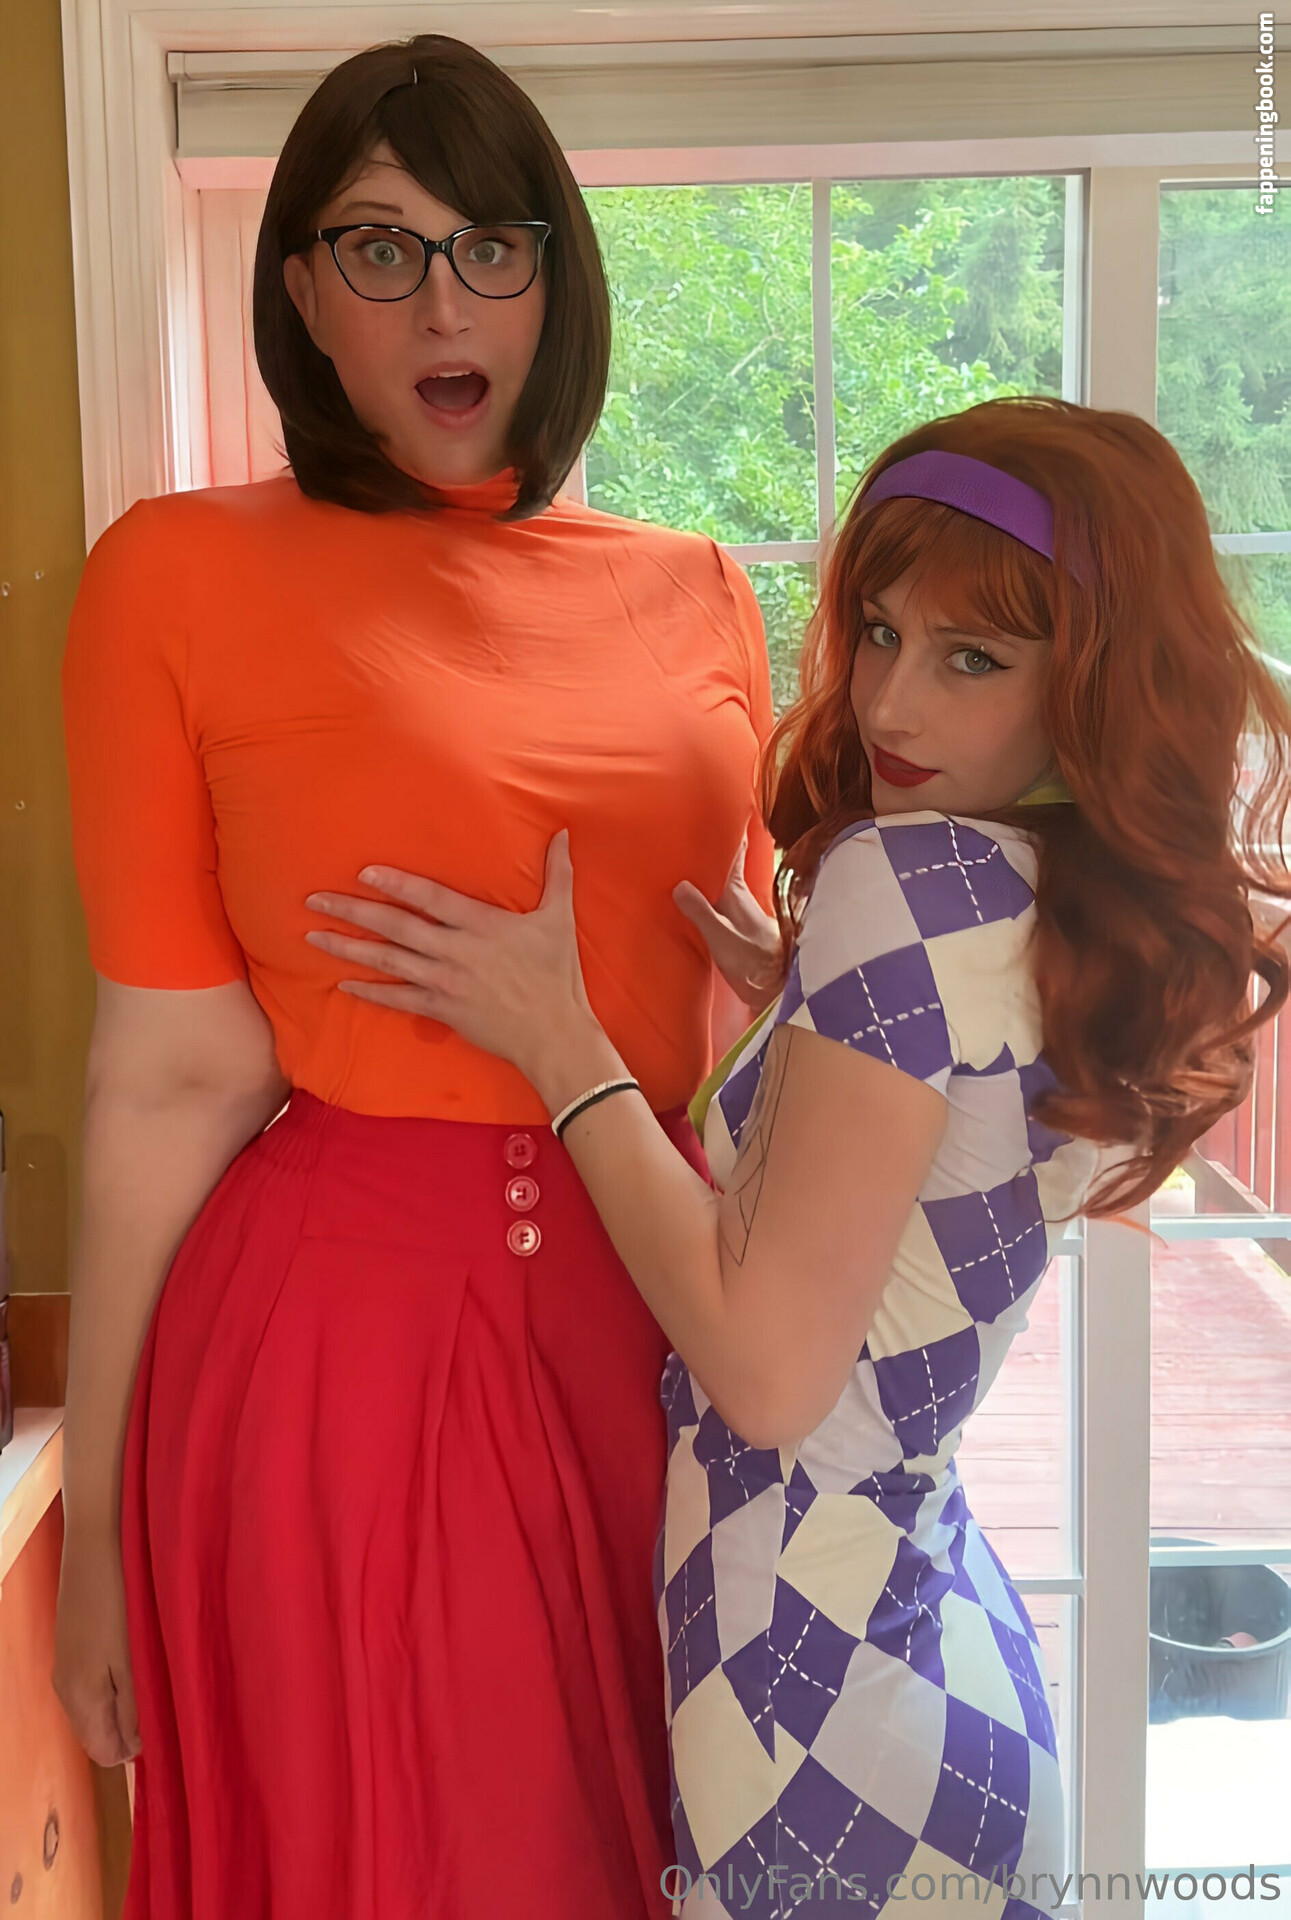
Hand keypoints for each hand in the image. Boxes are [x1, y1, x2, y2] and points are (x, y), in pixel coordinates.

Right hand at [53, 1529, 140, 1767]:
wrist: (90, 1555)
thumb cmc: (115, 1603)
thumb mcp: (128, 1657)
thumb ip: (128, 1704)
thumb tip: (131, 1748)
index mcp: (81, 1696)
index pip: (101, 1750)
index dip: (128, 1752)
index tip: (156, 1737)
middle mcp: (65, 1691)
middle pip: (92, 1736)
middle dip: (121, 1737)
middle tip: (155, 1718)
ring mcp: (63, 1673)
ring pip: (88, 1716)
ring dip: (115, 1718)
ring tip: (146, 1700)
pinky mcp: (67, 1656)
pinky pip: (85, 1696)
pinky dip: (106, 1699)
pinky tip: (126, 1681)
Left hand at [303, 831, 603, 1092]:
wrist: (553, 1034)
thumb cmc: (557, 975)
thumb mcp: (560, 919)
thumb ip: (557, 874)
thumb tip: (564, 833)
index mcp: (481, 925)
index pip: (431, 898)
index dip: (397, 884)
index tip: (364, 873)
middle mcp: (455, 951)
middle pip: (396, 927)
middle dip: (352, 911)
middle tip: (314, 900)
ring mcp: (445, 982)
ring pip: (388, 962)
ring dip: (348, 948)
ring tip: (314, 937)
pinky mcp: (441, 1009)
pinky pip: (398, 999)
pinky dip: (369, 992)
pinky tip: (343, 984)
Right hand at [674, 829, 784, 1013]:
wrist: (776, 988)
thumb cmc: (753, 963)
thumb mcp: (722, 939)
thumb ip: (702, 913)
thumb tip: (680, 885)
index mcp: (736, 891)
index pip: (736, 850)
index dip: (734, 827)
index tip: (732, 802)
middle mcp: (740, 895)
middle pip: (730, 860)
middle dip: (720, 840)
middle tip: (703, 818)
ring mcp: (742, 909)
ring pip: (727, 876)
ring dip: (716, 862)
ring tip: (697, 846)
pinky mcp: (741, 924)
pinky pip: (724, 894)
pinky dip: (715, 884)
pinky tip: (704, 886)